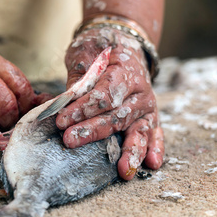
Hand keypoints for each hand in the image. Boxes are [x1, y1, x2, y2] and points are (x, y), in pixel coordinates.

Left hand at [57, 27, 163, 179]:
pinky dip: (154, 149)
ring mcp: (147, 106)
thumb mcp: (84, 56)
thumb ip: (78, 81)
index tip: (62, 120)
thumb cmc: (99, 52)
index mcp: (124, 71)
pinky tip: (152, 164)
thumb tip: (60, 104)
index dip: (83, 108)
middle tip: (71, 141)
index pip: (104, 94)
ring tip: (124, 171)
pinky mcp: (150, 118)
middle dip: (93, 131)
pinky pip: (155, 134)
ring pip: (138, 130)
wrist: (124, 46)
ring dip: (130, 151)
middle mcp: (139, 91)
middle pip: (117, 115)